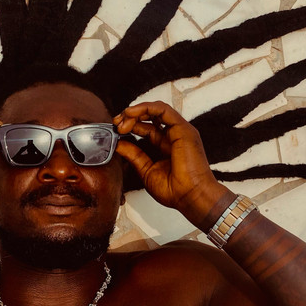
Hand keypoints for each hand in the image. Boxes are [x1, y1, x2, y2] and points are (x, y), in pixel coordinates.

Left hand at [113, 101, 229, 227]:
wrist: (190, 197)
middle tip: (116, 122)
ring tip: (122, 119)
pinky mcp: (183, 129)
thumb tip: (118, 144)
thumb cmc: (174, 190)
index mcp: (164, 146)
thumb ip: (133, 155)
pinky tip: (131, 113)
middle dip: (129, 116)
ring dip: (136, 111)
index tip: (115, 130)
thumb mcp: (146, 170)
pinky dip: (146, 108)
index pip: (145, 128)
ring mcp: (179, 131)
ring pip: (155, 110)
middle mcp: (172, 136)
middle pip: (149, 117)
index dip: (129, 126)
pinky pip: (163, 110)